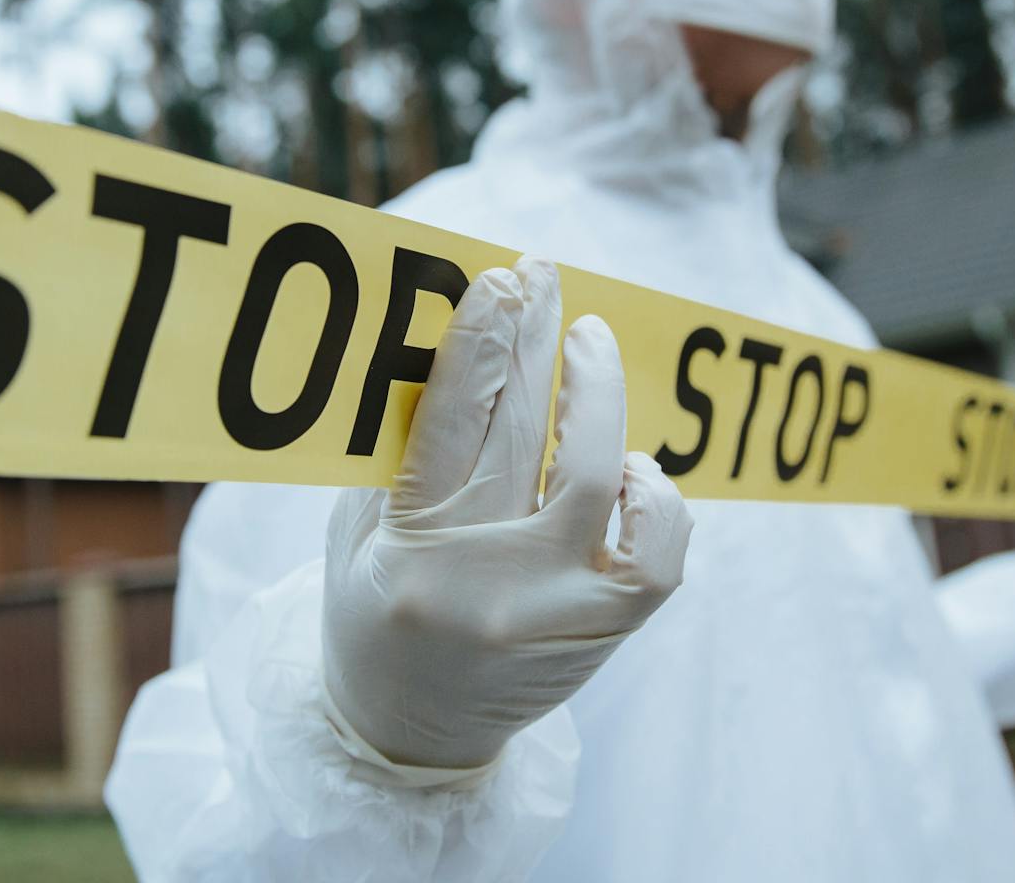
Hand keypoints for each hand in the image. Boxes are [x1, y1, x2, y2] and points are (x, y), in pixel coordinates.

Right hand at [321, 256, 692, 772]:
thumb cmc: (375, 611)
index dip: (481, 345)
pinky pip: (656, 554)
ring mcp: (555, 616)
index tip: (499, 281)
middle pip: (523, 437)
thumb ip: (400, 454)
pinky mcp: (603, 633)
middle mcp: (486, 588)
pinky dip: (652, 494)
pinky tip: (625, 462)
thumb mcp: (358, 535)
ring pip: (597, 482)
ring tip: (589, 341)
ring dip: (598, 398)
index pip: (451, 427)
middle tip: (542, 275)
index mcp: (409, 557)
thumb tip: (461, 347)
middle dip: (536, 342)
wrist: (411, 739)